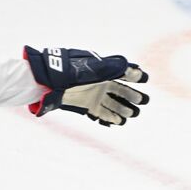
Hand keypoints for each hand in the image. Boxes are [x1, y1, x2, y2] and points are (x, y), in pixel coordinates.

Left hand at [25, 46, 148, 125]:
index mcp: (103, 70)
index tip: (144, 78)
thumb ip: (110, 68)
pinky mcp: (88, 106)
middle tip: (142, 101)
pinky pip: (102, 113)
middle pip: (122, 90)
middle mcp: (101, 82)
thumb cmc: (67, 71)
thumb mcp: (90, 69)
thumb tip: (132, 67)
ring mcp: (95, 95)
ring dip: (123, 109)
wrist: (46, 81)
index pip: (124, 72)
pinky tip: (118, 122)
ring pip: (114, 103)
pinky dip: (110, 118)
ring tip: (131, 114)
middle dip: (133, 96)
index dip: (135, 75)